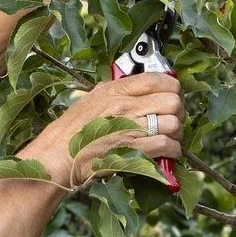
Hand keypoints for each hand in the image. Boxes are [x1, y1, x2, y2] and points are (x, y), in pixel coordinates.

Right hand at [19, 71, 182, 187]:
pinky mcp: (132, 150)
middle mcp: (124, 106)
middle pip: (172, 101)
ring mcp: (129, 128)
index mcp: (114, 90)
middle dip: (178, 112)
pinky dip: (172, 151)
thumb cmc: (71, 132)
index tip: (172, 97)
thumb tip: (139, 89)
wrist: (57, 157)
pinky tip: (168, 153)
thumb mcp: (91, 100)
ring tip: (171, 139)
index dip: (173, 88)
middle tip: (173, 121)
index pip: (157, 79)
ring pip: (173, 124)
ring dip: (177, 134)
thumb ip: (115, 92)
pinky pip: (166, 145)